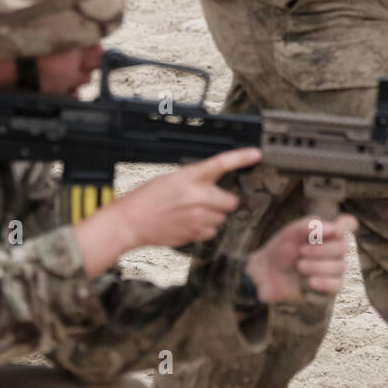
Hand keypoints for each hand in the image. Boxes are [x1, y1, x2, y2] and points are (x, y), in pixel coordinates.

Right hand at [111, 148, 254, 247]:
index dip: (241, 158)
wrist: (131, 222)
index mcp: (189, 177)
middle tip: (207, 200)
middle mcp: (197, 196)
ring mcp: (197, 217)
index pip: (221, 163)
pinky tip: (189, 224)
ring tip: (193, 213)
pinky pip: (212, 232)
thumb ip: (195, 180)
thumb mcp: (171, 178)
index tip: (256, 154)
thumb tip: (213, 185)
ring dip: (213, 216)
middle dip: (223, 201)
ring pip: (222, 218)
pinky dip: (205, 229)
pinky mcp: (195, 233)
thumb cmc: (147, 198)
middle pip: (231, 200)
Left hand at [244, 214, 358, 303]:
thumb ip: (309, 225)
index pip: (348, 224)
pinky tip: (307, 283)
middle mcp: (335, 252)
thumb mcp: (291, 232)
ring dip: (317, 266)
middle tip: (301, 252)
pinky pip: (335, 287)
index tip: (334, 230)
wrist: (266, 274)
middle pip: (344, 247)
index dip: (345, 225)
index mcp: (328, 233)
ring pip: (340, 268)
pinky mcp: (329, 290)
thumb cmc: (281, 249)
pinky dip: (320, 284)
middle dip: (321, 250)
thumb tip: (333, 228)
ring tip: (299, 267)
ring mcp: (333, 271)